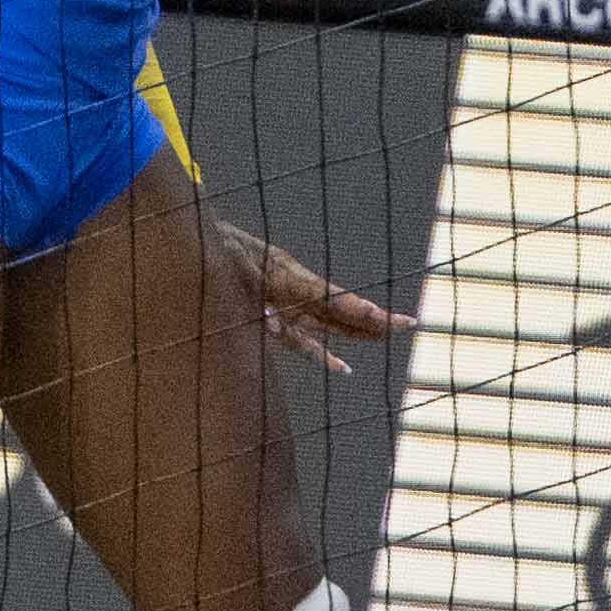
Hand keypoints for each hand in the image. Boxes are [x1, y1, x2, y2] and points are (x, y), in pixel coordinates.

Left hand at [209, 213, 404, 371]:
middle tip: (408, 324)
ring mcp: (287, 306)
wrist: (202, 242)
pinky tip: (342, 368)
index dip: (353, 308)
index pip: (327, 295)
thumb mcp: (226, 259)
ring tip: (388, 337)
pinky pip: (303, 343)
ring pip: (330, 324)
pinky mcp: (273, 321)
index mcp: (286, 274)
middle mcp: (294, 291)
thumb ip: (247, 286)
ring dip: (358, 332)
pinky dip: (322, 356)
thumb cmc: (215, 247)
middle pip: (339, 309)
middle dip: (372, 318)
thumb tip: (271, 321)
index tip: (378, 316)